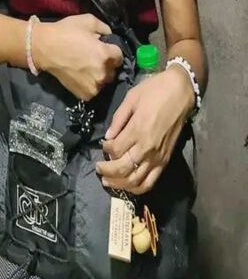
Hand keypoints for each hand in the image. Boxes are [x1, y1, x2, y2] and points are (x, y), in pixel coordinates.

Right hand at [35, 13, 123, 100]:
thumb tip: (110, 37)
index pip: (120, 55)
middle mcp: (103, 73)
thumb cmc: (65, 32)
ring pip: (104, 81)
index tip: (104, 48)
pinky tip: (81, 76)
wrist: (44, 48)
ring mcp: (94, 86)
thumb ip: (104, 28)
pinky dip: (90, 84)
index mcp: (105, 55)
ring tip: (87, 68)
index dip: (112, 50)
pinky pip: (94, 90)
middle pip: (113, 70)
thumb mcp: (88, 21)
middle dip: (107, 64)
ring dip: (99, 75)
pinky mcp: (85, 95)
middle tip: (94, 58)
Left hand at [96, 66, 194, 194]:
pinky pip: (150, 182)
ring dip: (119, 183)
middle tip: (98, 168)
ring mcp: (157, 157)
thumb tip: (108, 137)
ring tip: (107, 180)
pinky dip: (137, 188)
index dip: (105, 149)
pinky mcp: (165, 161)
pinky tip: (127, 185)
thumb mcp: (131, 98)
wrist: (181, 92)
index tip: (103, 143)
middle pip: (122, 168)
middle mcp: (147, 147)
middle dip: (106, 171)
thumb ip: (118, 119)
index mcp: (138, 129)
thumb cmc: (155, 91)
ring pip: (135, 180)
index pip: (115, 150)